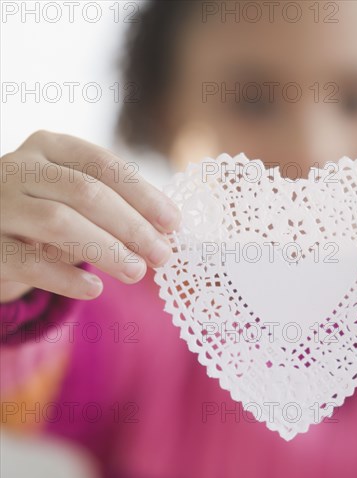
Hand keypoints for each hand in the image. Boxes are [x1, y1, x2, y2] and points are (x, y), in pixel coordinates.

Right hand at [0, 131, 180, 302]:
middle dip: (132, 226)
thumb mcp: (76, 199)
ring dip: (106, 249)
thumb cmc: (45, 214)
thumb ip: (116, 206)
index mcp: (50, 147)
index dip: (143, 195)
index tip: (173, 223)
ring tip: (137, 272)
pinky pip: (28, 262)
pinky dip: (65, 277)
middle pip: (86, 192)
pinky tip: (94, 288)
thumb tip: (166, 233)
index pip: (104, 165)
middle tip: (162, 255)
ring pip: (59, 222)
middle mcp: (19, 168)